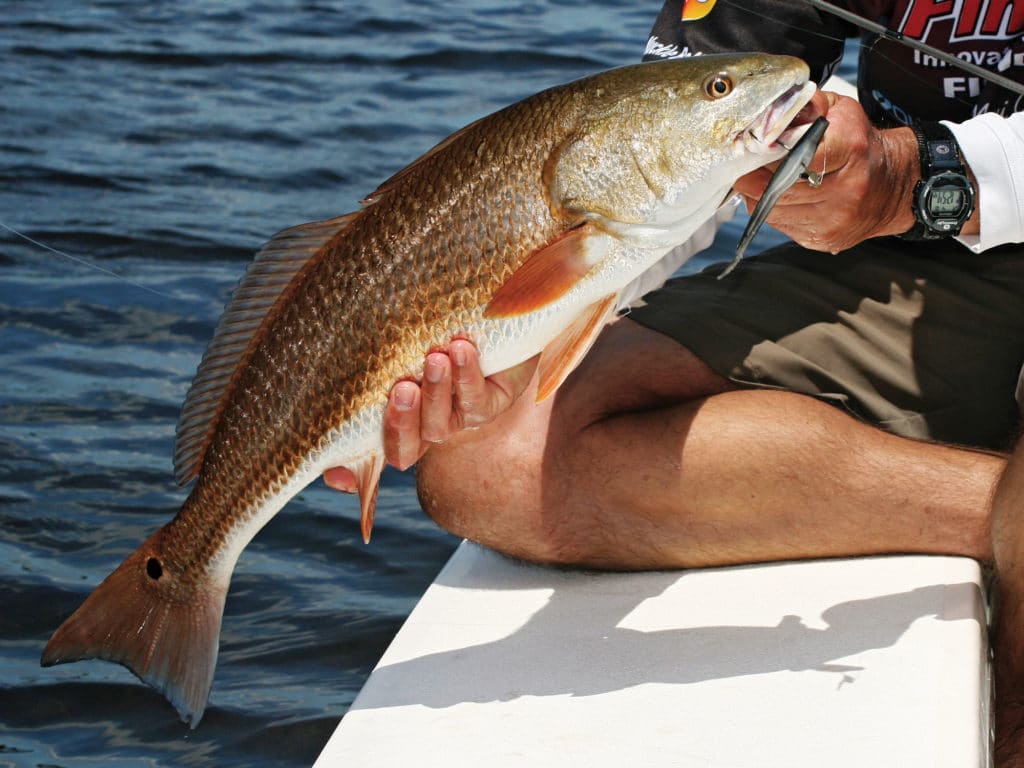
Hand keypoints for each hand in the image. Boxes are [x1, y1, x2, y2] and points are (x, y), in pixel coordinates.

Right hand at [323, 339, 536, 491]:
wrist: (497, 308)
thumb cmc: (438, 318)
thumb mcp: (401, 333)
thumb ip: (375, 345)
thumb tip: (332, 333)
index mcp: (398, 413)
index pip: (367, 447)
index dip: (348, 471)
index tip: (336, 473)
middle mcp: (426, 422)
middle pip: (404, 449)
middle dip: (399, 424)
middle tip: (401, 389)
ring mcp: (460, 417)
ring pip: (439, 425)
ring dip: (435, 393)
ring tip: (435, 359)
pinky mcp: (494, 403)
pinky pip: (476, 400)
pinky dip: (466, 375)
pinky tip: (461, 349)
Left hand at [734, 90, 918, 252]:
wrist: (893, 186)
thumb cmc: (860, 145)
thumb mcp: (842, 112)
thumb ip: (808, 106)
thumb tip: (773, 112)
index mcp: (849, 150)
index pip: (793, 155)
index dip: (765, 153)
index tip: (751, 148)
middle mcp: (845, 189)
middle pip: (775, 187)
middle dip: (752, 175)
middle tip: (745, 164)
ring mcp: (834, 219)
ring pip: (772, 210)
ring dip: (758, 195)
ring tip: (760, 179)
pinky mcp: (824, 239)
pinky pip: (780, 225)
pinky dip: (772, 211)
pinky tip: (779, 197)